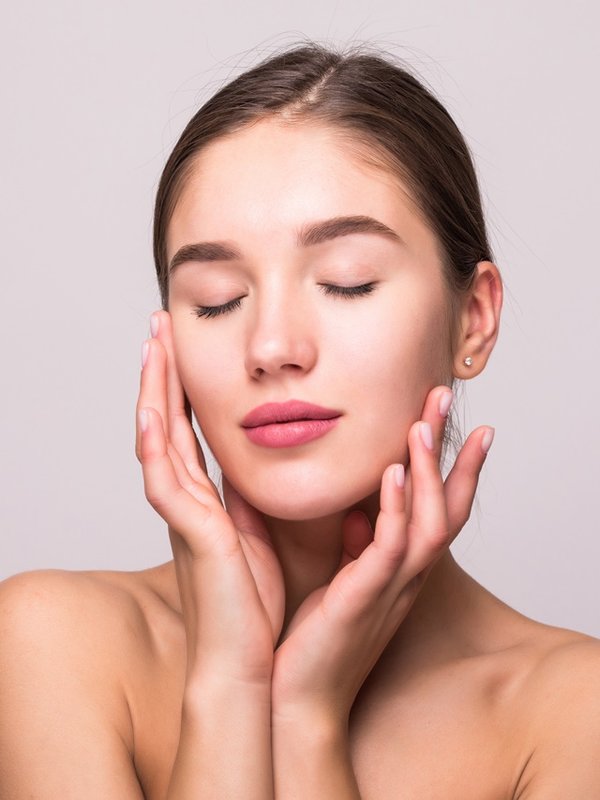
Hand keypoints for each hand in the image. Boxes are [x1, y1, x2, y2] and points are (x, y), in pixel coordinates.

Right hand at [135, 311, 284, 684]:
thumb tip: (263, 468)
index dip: (184, 386)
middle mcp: (188, 502)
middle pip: (167, 422)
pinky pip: (165, 485)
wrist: (247, 664)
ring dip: (154, 392)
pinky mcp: (192, 538)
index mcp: (206, 501)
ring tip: (152, 345)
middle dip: (163, 373)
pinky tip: (150, 413)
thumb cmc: (256, 605)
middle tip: (158, 325)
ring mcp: (184, 518)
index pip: (189, 430)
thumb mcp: (258, 534)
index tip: (183, 345)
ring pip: (159, 441)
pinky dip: (155, 448)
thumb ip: (254, 499)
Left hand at [271, 385, 492, 723]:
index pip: (435, 507)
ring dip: (427, 470)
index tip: (447, 418)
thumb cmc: (315, 638)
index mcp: (398, 568)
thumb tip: (352, 512)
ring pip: (427, 521)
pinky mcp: (365, 599)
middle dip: (450, 451)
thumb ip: (352, 546)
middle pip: (446, 505)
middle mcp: (405, 575)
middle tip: (446, 397)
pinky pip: (390, 548)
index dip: (448, 463)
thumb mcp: (340, 582)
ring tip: (421, 423)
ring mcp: (390, 587)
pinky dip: (395, 508)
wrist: (295, 697)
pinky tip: (392, 473)